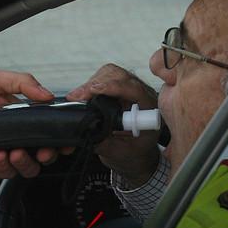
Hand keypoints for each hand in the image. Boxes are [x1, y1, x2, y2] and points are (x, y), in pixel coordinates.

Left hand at [0, 68, 54, 177]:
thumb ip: (22, 82)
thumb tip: (47, 94)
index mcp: (20, 118)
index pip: (47, 132)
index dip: (59, 139)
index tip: (64, 141)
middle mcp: (14, 137)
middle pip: (42, 155)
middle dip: (48, 155)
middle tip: (45, 150)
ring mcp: (2, 152)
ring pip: (27, 168)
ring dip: (27, 162)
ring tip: (16, 151)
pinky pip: (5, 173)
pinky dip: (6, 166)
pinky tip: (0, 154)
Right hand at [66, 64, 160, 187]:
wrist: (136, 153)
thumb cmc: (133, 153)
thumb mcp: (118, 153)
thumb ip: (103, 143)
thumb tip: (84, 130)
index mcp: (149, 110)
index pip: (135, 89)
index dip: (114, 86)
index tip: (95, 90)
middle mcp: (142, 95)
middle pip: (120, 75)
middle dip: (97, 83)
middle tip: (78, 96)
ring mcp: (130, 89)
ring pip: (111, 73)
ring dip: (92, 83)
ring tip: (77, 97)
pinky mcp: (119, 88)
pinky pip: (105, 77)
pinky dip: (91, 84)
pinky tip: (82, 96)